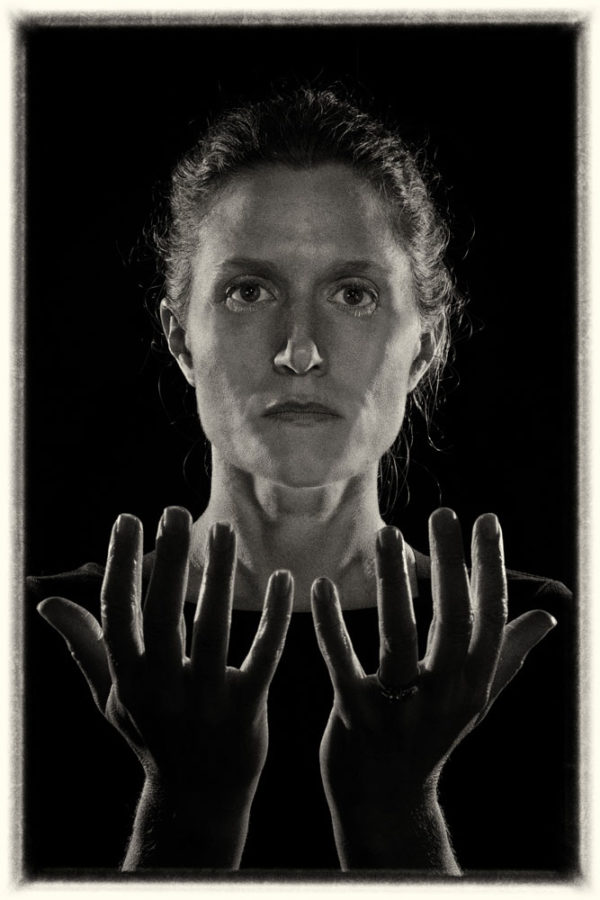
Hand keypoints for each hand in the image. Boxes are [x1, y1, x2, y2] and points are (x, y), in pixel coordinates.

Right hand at [37, 507, 293, 867]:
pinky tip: (282, 578)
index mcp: (127, 680)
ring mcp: (205, 702)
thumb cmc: (152, 735)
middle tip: (176, 512)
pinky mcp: (246, 710)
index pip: (118, 613)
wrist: (197, 798)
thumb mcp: (111, 695)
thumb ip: (85, 645)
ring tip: (223, 532)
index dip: (121, 564)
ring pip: (212, 628)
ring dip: (217, 576)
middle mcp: (162, 689)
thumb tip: (47, 603)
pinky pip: (263, 655)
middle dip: (168, 559)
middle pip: (163, 614)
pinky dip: (273, 616)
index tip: (128, 520)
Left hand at [311, 507, 555, 869]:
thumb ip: (507, 656)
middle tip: (442, 514)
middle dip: (449, 565)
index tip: (486, 520)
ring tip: (386, 534)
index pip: (490, 619)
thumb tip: (547, 617)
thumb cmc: (430, 738)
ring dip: (393, 582)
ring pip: (399, 635)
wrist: (386, 802)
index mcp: (473, 686)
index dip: (490, 568)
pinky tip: (321, 585)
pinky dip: (330, 625)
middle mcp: (444, 697)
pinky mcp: (355, 717)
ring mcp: (400, 709)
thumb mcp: (474, 700)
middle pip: (451, 621)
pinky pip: (342, 663)